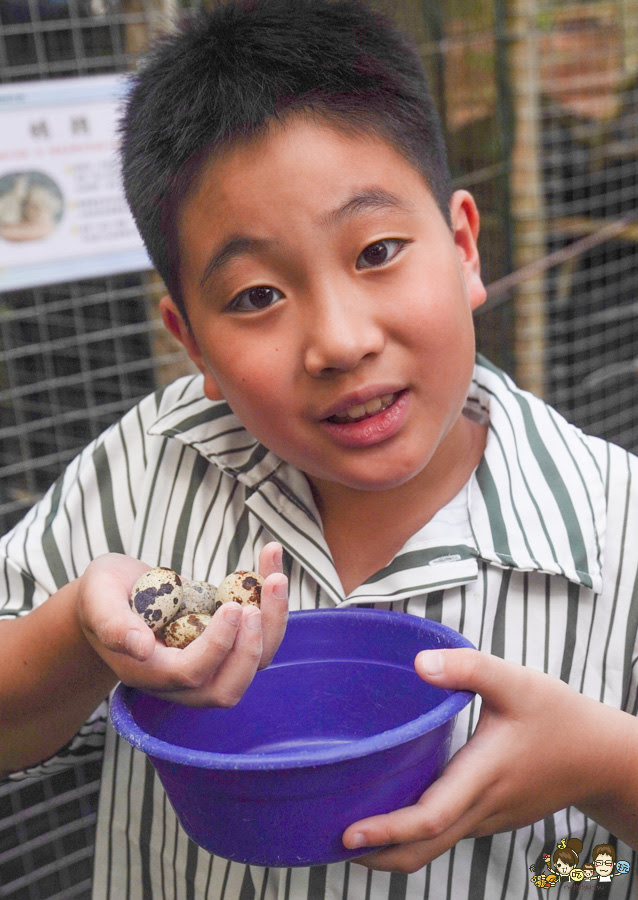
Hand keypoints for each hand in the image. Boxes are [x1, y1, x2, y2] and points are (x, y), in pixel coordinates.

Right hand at [76, 544, 287, 706]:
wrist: (114, 595)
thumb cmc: (103, 595)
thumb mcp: (97, 599)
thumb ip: (112, 623)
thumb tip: (140, 647)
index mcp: (150, 674)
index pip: (192, 675)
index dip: (217, 647)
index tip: (232, 607)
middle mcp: (183, 680)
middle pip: (230, 687)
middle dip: (254, 647)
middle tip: (258, 601)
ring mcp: (211, 663)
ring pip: (254, 663)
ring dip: (273, 622)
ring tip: (275, 576)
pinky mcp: (228, 643)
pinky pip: (259, 633)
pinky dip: (272, 601)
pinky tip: (269, 559)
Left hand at [342, 648, 632, 872]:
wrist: (602, 756)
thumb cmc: (558, 716)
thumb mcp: (516, 681)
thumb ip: (467, 668)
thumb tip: (418, 664)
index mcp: (482, 776)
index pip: (429, 818)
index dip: (386, 830)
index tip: (348, 835)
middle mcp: (482, 807)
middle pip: (423, 849)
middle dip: (377, 854)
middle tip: (333, 844)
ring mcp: (488, 817)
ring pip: (436, 846)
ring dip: (395, 848)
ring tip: (355, 831)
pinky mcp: (493, 816)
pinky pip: (449, 834)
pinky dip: (418, 835)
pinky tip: (399, 810)